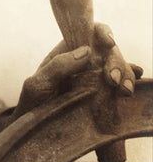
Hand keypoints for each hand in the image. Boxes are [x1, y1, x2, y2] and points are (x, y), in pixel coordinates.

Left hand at [9, 23, 142, 123]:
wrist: (35, 128)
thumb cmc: (32, 103)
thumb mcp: (37, 84)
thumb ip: (57, 66)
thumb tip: (86, 50)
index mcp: (66, 53)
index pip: (88, 33)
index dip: (102, 32)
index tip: (108, 43)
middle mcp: (84, 62)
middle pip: (109, 51)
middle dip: (116, 61)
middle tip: (113, 80)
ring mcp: (95, 76)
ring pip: (118, 67)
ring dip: (126, 75)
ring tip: (123, 91)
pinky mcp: (103, 92)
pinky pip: (121, 83)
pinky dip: (129, 83)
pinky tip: (129, 89)